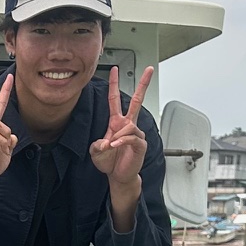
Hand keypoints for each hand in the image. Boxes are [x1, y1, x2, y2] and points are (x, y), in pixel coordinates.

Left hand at [89, 65, 154, 183]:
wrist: (118, 176)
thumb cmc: (109, 162)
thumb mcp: (95, 152)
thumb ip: (96, 145)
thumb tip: (105, 141)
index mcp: (117, 122)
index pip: (115, 99)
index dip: (114, 84)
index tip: (114, 70)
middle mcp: (128, 125)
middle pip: (137, 100)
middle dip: (143, 84)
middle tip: (149, 70)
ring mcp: (135, 134)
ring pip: (129, 126)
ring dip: (118, 136)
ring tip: (112, 146)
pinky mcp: (140, 144)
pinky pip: (132, 137)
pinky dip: (122, 141)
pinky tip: (115, 146)